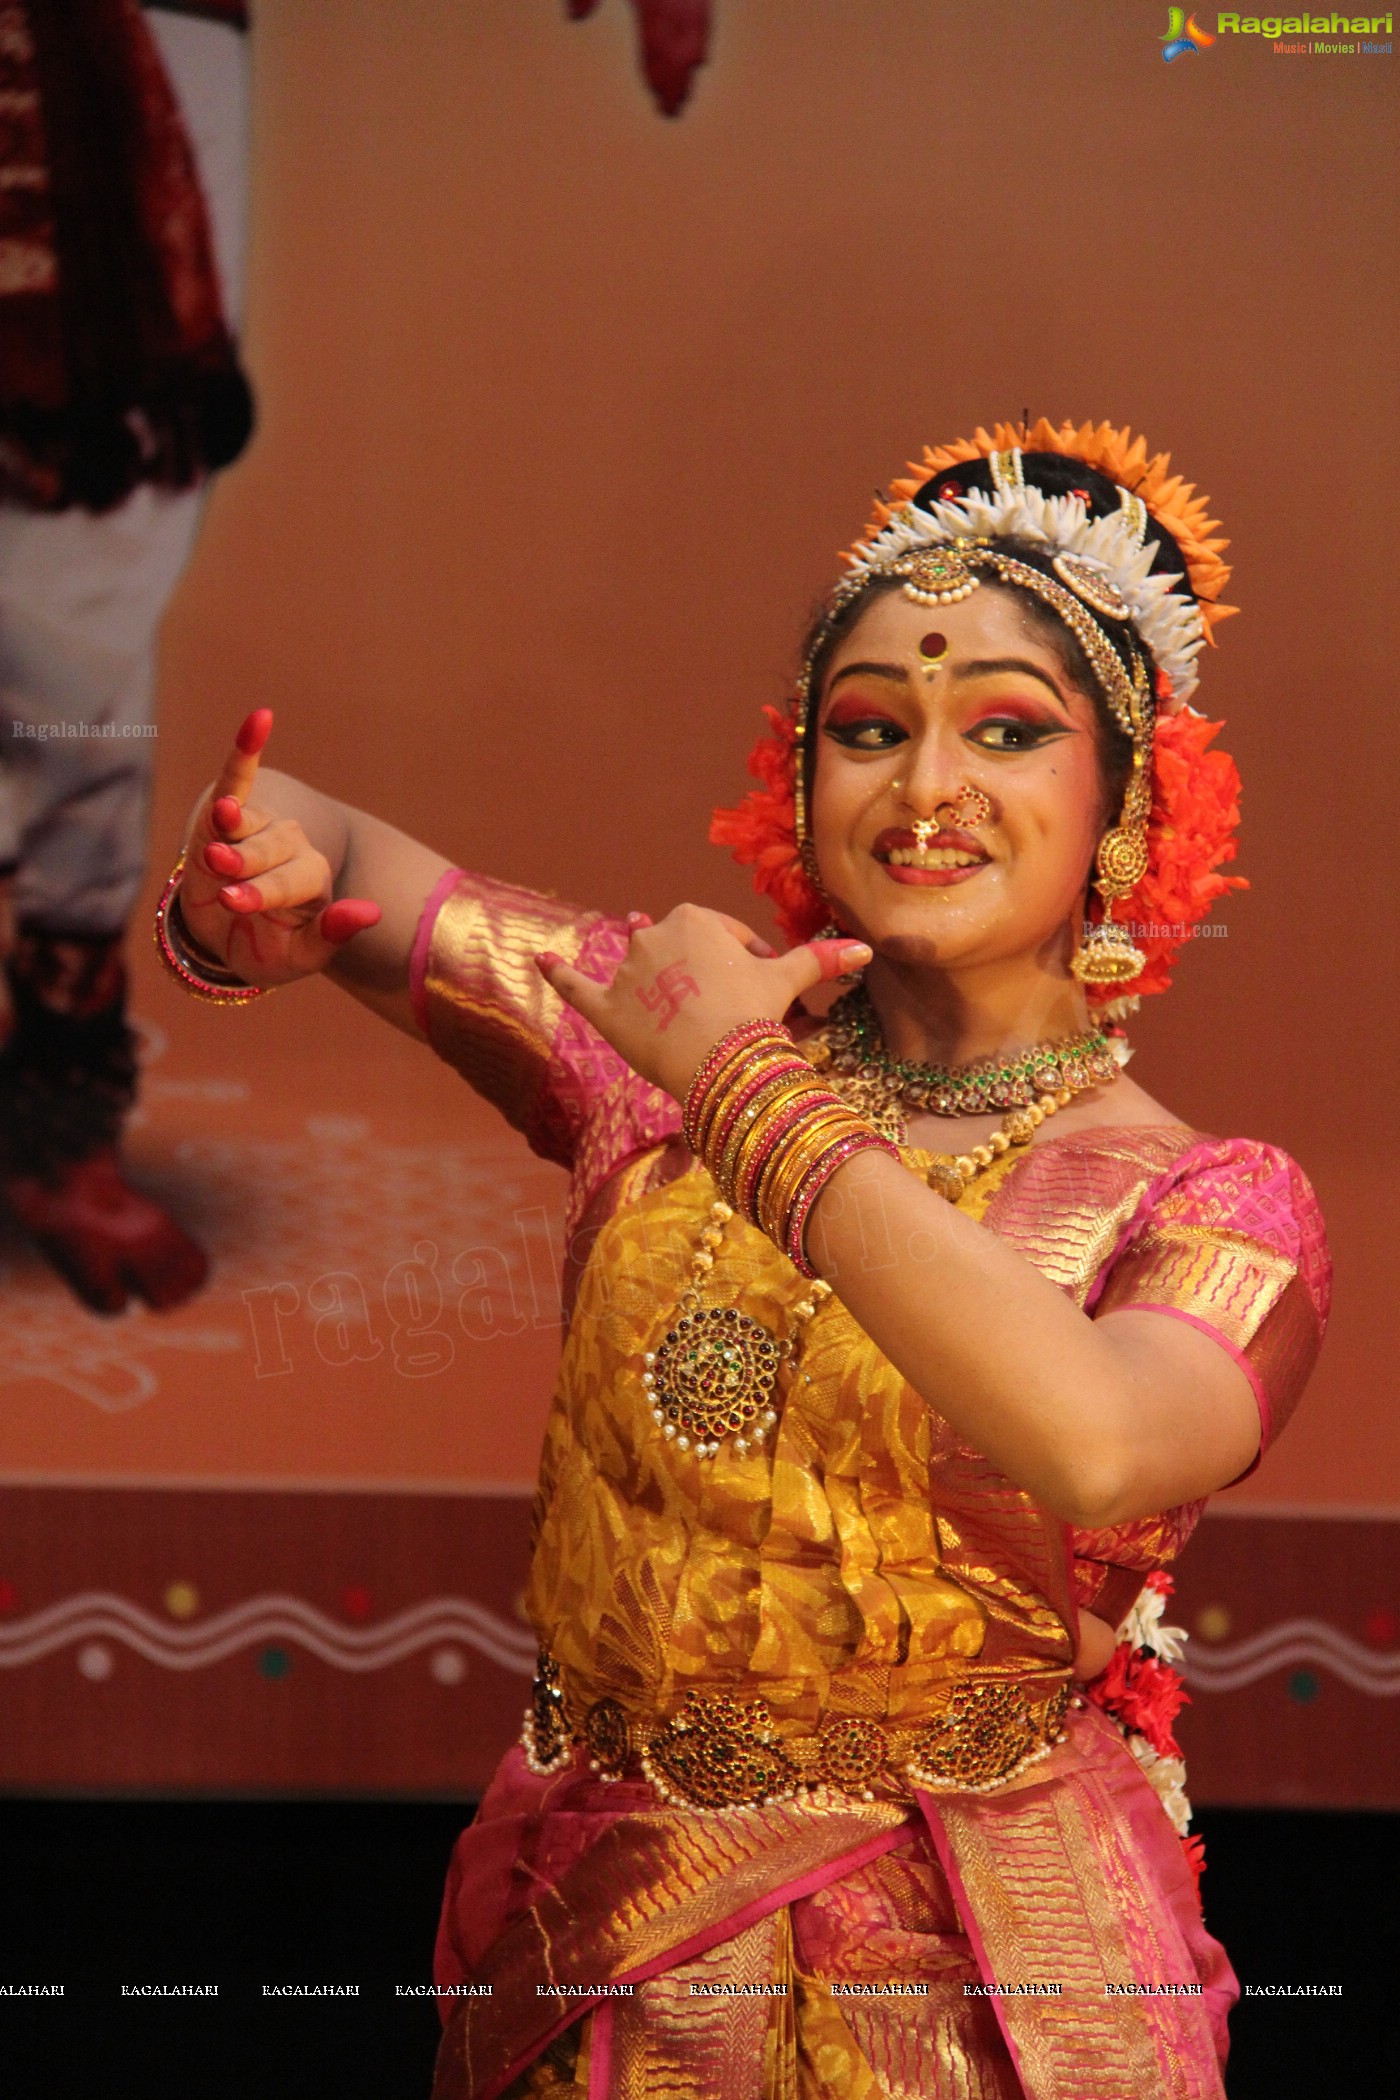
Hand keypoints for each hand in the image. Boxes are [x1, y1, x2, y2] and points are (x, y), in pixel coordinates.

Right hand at [178, 709, 381, 985]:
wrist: (224, 934)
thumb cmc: (267, 947)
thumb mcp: (297, 958)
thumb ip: (330, 937)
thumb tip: (372, 911)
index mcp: (312, 883)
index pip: (291, 882)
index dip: (262, 891)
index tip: (236, 903)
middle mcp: (291, 849)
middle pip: (266, 854)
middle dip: (243, 867)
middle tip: (223, 883)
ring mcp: (259, 828)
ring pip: (244, 824)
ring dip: (231, 825)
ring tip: (220, 826)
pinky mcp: (227, 812)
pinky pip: (238, 777)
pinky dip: (247, 749)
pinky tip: (261, 718)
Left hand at [535, 902, 870, 1099]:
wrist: (717, 1061)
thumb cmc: (754, 1014)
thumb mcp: (788, 981)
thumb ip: (821, 959)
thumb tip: (866, 949)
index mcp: (695, 918)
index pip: (723, 937)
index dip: (746, 964)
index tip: (761, 992)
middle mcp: (653, 935)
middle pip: (681, 952)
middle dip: (703, 976)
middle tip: (728, 1012)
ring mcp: (625, 972)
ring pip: (637, 968)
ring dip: (647, 976)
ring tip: (662, 993)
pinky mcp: (603, 1008)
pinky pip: (574, 985)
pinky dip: (556, 973)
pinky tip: (539, 959)